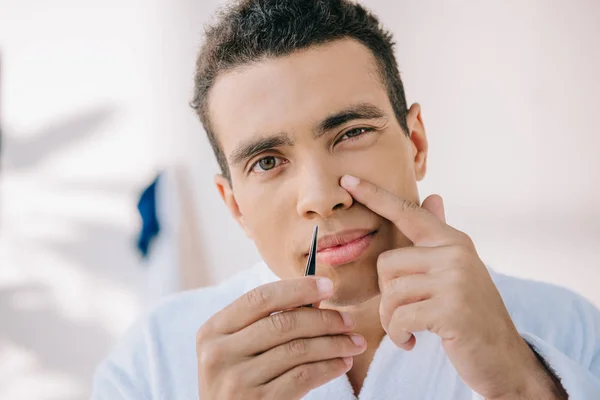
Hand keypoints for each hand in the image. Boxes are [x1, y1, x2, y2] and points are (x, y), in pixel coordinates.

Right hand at [196, 277, 366, 399]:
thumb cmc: (236, 378)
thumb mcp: (237, 348)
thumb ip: (265, 322)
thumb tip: (315, 298)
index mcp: (213, 331)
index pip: (260, 298)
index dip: (298, 288)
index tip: (329, 286)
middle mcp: (220, 354)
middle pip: (284, 323)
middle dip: (324, 319)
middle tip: (349, 320)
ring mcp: (237, 380)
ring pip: (298, 350)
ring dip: (333, 344)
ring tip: (353, 342)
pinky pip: (303, 376)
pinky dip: (328, 367)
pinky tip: (341, 363)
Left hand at [340, 175, 562, 399]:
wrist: (503, 358)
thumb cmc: (471, 314)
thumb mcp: (458, 271)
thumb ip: (439, 238)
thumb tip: (434, 197)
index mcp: (453, 242)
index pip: (407, 213)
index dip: (375, 196)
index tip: (347, 180)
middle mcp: (455, 254)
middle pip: (387, 263)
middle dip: (386, 294)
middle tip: (404, 314)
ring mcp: (455, 280)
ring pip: (391, 292)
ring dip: (391, 319)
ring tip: (408, 330)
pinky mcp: (451, 309)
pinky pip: (399, 318)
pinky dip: (398, 335)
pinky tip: (411, 342)